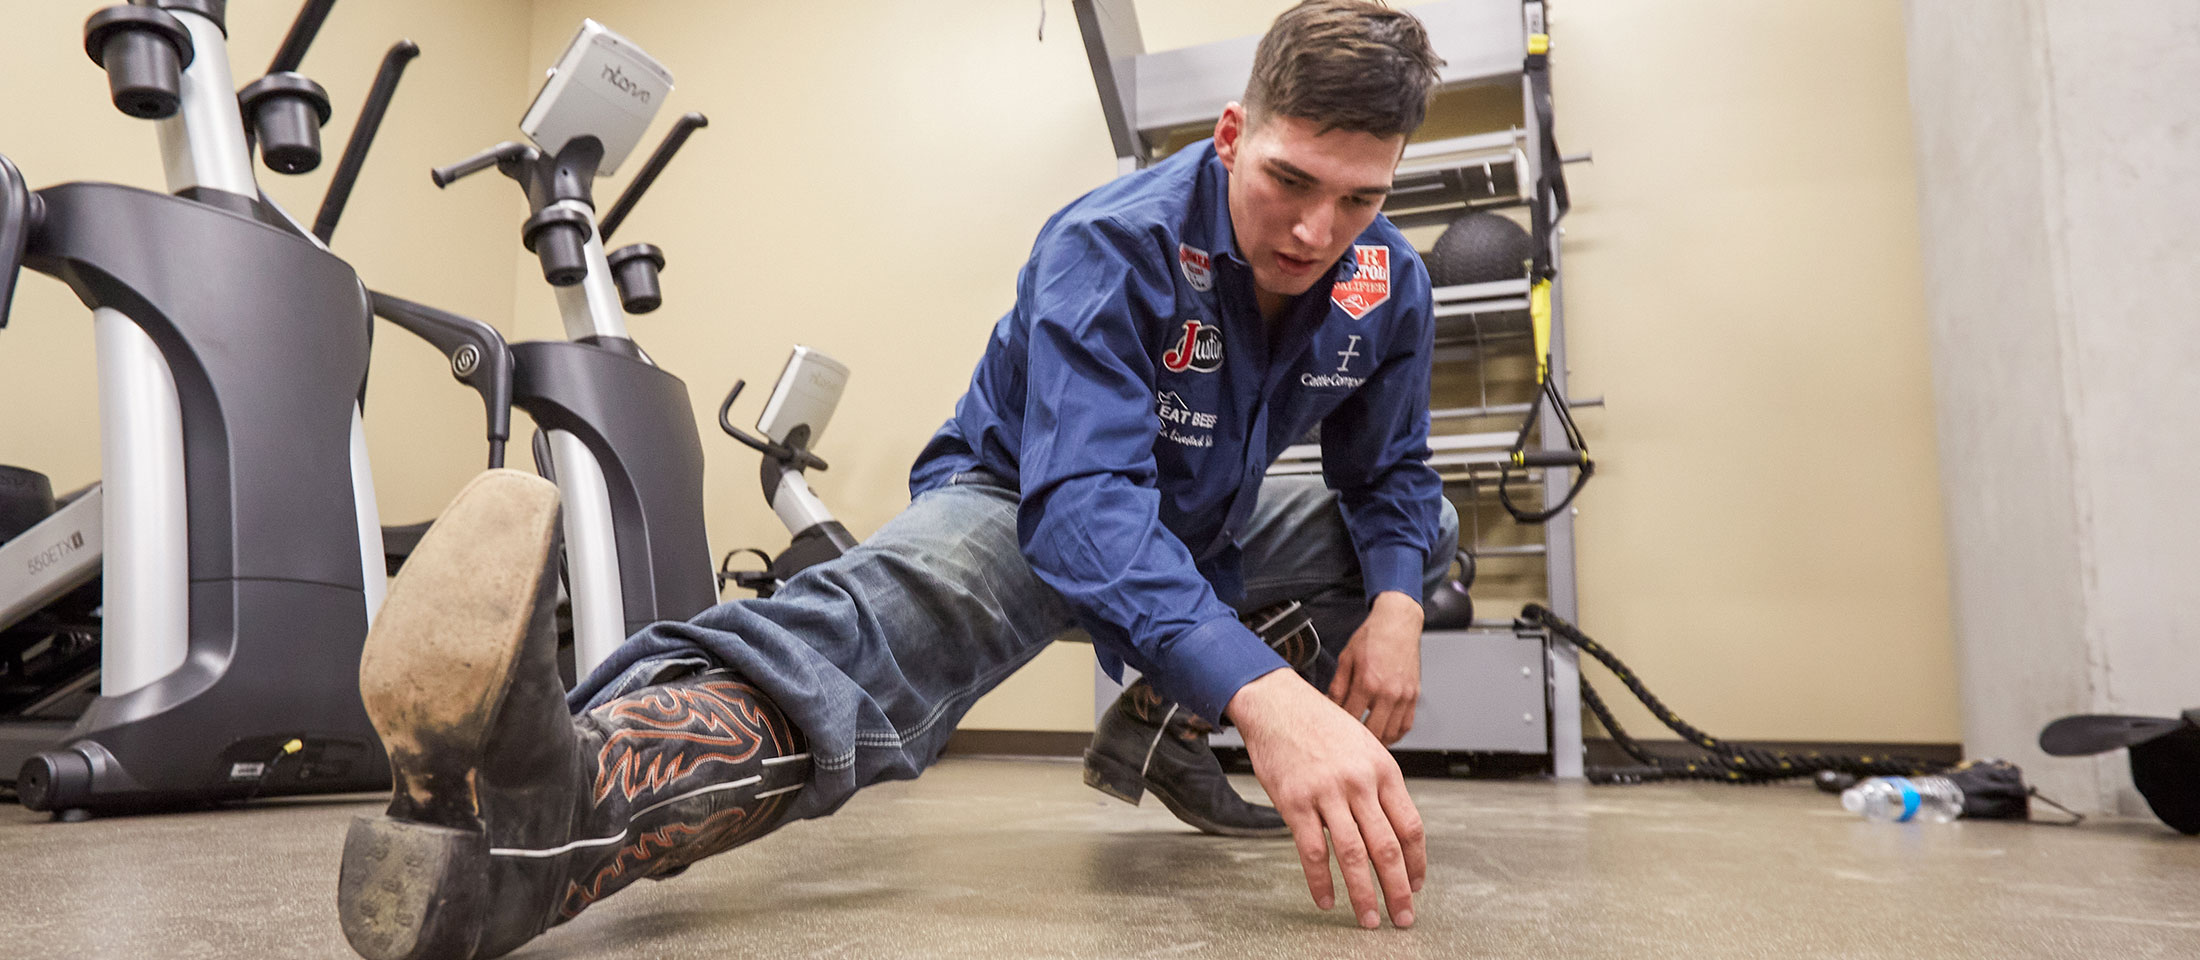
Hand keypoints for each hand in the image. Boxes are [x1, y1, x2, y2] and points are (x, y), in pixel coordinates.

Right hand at [1228, 669, 1424, 928]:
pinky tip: (1326, 899)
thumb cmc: (1320, 724)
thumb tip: (1392, 828)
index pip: (1410, 826)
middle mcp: (1360, 782)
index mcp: (1383, 769)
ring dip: (1364, 894)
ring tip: (1369, 919)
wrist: (1277, 702)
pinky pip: (1313, 851)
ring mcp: (1327, 793)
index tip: (1416, 885)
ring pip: (1353, 855)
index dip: (1417, 863)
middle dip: (1398, 889)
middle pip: (1387, 847)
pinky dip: (1321, 882)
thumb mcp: (1364, 746)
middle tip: (1403, 917)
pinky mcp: (1295, 802)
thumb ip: (1379, 785)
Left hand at [1328, 591, 1422, 744]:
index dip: (1340, 727)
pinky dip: (1395, 734)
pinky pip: (1406, 725)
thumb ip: (1337, 686)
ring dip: (1377, 741)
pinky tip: (1384, 733)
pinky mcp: (1414, 696)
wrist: (1398, 623)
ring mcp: (1404, 696)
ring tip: (1365, 741)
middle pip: (1372, 732)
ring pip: (1391, 734)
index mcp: (1367, 682)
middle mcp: (1388, 692)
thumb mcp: (1346, 658)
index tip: (1334, 729)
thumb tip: (1330, 706)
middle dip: (1359, 741)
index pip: (1351, 718)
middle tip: (1348, 742)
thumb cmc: (1373, 637)